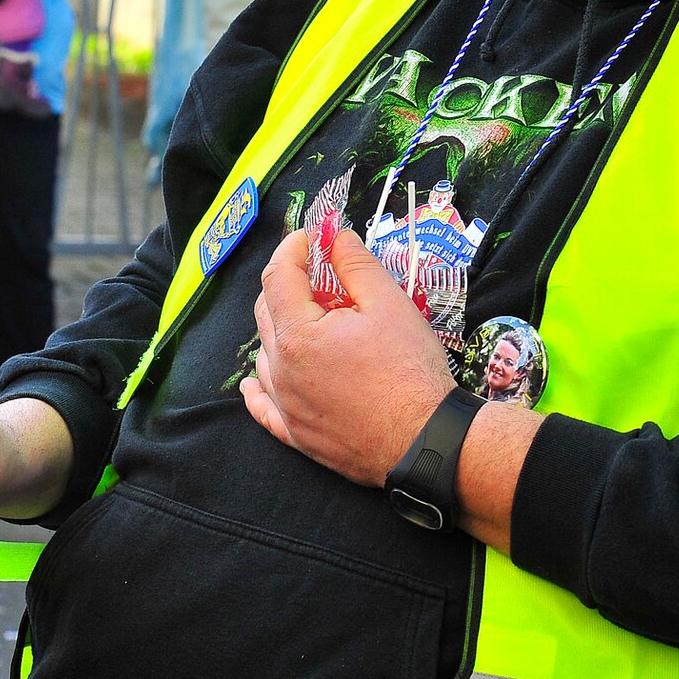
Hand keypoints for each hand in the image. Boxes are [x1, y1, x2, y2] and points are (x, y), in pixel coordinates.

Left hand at [240, 228, 455, 487]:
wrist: (425, 441)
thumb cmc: (410, 371)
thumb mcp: (390, 305)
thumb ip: (357, 266)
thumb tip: (336, 237)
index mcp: (297, 335)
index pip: (278, 278)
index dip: (291, 249)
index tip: (309, 237)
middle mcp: (280, 371)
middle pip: (266, 313)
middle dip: (287, 286)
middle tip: (319, 276)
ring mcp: (285, 406)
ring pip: (264, 357)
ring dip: (279, 330)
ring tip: (310, 322)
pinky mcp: (296, 435)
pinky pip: (263, 408)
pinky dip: (258, 389)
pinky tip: (253, 384)